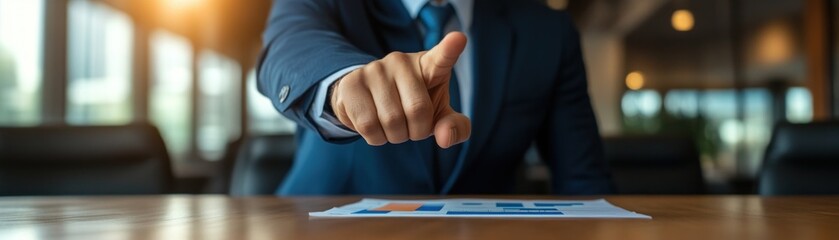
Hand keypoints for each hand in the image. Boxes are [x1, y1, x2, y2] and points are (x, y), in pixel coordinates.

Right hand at [330, 32, 469, 147]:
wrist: (370, 101)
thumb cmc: (413, 105)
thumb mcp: (439, 116)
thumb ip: (455, 127)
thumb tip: (444, 138)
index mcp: (430, 66)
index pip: (442, 57)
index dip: (450, 49)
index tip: (458, 39)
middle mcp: (402, 61)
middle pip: (418, 110)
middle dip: (416, 132)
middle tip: (410, 126)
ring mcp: (375, 69)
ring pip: (391, 121)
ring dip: (395, 136)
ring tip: (391, 125)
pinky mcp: (352, 83)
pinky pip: (368, 125)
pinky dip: (375, 138)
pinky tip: (375, 126)